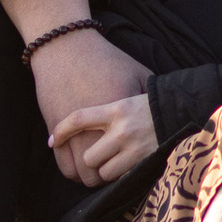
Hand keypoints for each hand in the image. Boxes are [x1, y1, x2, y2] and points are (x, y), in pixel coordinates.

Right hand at [32, 26, 153, 185]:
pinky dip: (68, 169)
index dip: (128, 169)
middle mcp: (105, 128)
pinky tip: (74, 162)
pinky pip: (62, 164)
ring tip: (92, 169)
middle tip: (110, 168)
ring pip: (82, 173)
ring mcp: (78, 131)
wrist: (68, 46)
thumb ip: (150, 96)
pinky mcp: (56, 129)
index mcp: (127, 116)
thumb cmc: (106, 58)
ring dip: (87, 175)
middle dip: (106, 174)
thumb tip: (165, 114)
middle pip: (104, 172)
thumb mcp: (138, 73)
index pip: (130, 159)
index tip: (129, 164)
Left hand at [54, 91, 159, 185]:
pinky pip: (123, 179)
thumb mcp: (128, 95)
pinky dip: (123, 176)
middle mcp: (122, 130)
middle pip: (89, 157)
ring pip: (105, 172)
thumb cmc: (152, 104)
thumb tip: (80, 120)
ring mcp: (134, 148)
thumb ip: (107, 109)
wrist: (184, 110)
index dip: (61, 131)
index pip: (78, 119)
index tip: (52, 141)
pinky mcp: (145, 162)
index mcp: (116, 108)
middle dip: (92, 160)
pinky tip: (129, 166)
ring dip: (108, 170)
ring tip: (117, 161)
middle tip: (99, 156)